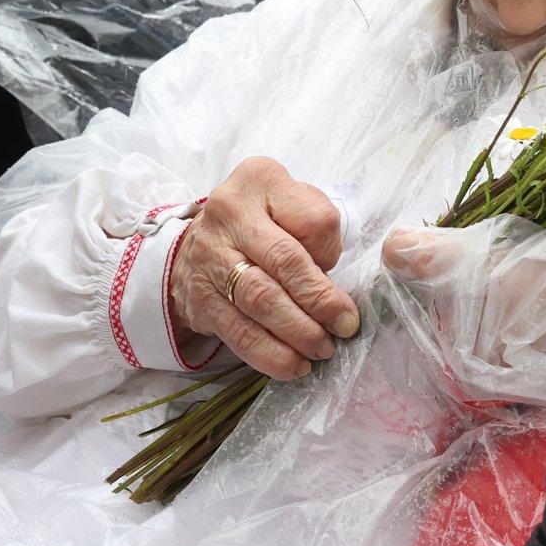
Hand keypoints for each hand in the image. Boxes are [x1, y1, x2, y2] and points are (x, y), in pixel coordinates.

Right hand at [169, 157, 359, 381]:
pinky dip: (270, 355)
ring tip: (322, 349)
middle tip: (345, 327)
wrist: (202, 242)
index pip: (313, 219)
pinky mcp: (200, 298)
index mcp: (261, 180)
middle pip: (285, 261)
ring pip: (260, 300)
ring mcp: (209, 255)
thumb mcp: (292, 204)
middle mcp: (229, 212)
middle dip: (320, 301)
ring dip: (298, 332)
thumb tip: (332, 291)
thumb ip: (317, 231)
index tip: (339, 274)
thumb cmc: (263, 223)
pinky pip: (238, 333)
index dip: (331, 252)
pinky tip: (294, 365)